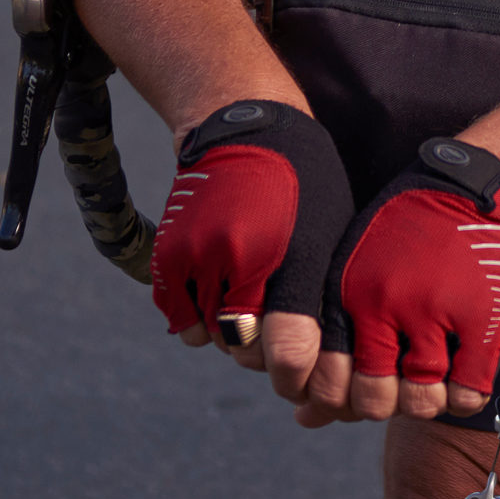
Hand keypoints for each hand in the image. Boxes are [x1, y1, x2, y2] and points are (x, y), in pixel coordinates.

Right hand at [150, 101, 347, 397]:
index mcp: (292, 257)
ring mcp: (200, 257)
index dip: (295, 373)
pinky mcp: (169, 256)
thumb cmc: (304, 184)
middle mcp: (243, 260)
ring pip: (213, 337)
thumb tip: (321, 363)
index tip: (301, 371)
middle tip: (274, 327)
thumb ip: (319, 297)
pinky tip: (221, 296)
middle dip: (263, 350)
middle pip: (246, 350)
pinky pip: (181, 320)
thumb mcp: (330, 235)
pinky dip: (198, 318)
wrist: (243, 126)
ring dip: (230, 333)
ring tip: (249, 300)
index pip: (287, 351)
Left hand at [312, 139, 499, 425]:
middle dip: (384, 404)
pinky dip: (465, 395)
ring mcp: (434, 313)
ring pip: (422, 401)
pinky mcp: (480, 318)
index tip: (354, 393)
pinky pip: (468, 389)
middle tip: (397, 388)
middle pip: (372, 401)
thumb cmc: (415, 226)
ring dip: (428, 399)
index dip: (338, 403)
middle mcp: (385, 306)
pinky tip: (463, 375)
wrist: (478, 189)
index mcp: (348, 293)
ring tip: (433, 379)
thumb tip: (305, 416)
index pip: (326, 382)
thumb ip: (334, 337)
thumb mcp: (358, 267)